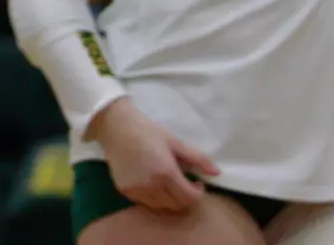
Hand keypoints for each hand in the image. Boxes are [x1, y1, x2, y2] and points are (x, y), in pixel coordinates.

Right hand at [90, 99, 216, 213]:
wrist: (116, 127)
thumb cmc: (148, 131)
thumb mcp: (175, 141)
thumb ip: (198, 158)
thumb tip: (217, 172)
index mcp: (166, 173)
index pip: (190, 198)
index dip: (198, 194)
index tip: (196, 183)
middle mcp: (151, 185)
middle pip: (177, 205)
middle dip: (185, 197)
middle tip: (184, 183)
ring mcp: (136, 190)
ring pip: (161, 206)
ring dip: (169, 198)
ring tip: (167, 183)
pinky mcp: (125, 190)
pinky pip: (145, 202)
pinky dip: (153, 197)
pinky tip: (152, 182)